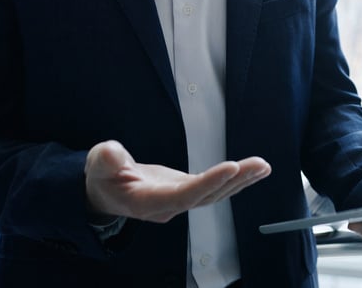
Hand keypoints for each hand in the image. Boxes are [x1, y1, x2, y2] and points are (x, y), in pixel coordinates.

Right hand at [84, 140, 270, 222]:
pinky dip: (235, 179)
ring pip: (215, 195)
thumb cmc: (102, 176)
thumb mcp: (98, 163)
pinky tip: (253, 169)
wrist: (104, 190)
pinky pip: (214, 188)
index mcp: (147, 202)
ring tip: (263, 166)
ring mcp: (179, 200)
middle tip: (258, 165)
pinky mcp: (186, 191)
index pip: (182, 196)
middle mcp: (168, 206)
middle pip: (206, 197)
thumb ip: (106, 159)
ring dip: (241, 180)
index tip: (231, 168)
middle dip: (234, 181)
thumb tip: (113, 155)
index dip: (208, 184)